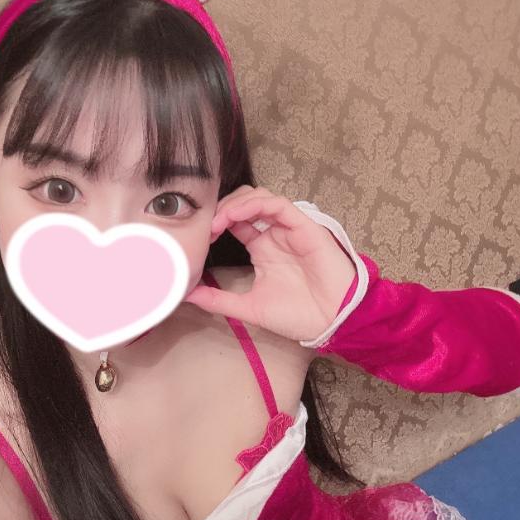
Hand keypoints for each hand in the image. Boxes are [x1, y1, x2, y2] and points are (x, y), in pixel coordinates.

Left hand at [183, 186, 356, 340]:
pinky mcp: (304, 226)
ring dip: (235, 203)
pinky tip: (236, 215)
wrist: (332, 322)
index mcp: (262, 248)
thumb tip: (187, 294)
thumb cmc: (299, 315)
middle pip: (245, 203)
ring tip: (218, 220)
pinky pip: (278, 204)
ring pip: (260, 197)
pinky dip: (255, 204)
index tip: (199, 236)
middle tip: (206, 226)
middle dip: (222, 208)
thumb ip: (218, 299)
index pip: (235, 222)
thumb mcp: (249, 307)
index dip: (215, 222)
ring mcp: (289, 228)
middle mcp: (275, 234)